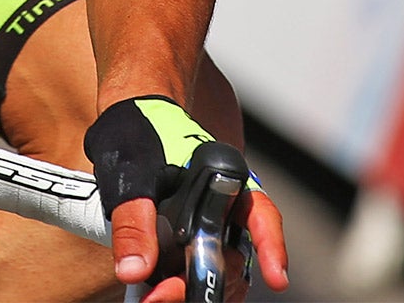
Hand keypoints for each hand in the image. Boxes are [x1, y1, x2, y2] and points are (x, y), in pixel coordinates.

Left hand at [85, 97, 288, 300]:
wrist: (126, 119)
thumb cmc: (137, 133)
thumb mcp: (130, 174)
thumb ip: (133, 221)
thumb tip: (134, 271)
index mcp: (225, 179)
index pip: (260, 215)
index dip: (271, 247)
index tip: (277, 278)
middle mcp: (225, 208)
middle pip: (234, 258)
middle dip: (208, 283)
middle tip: (163, 294)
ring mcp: (209, 229)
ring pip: (220, 273)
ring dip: (194, 291)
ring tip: (158, 296)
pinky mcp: (188, 244)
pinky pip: (197, 275)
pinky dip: (183, 290)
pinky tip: (160, 295)